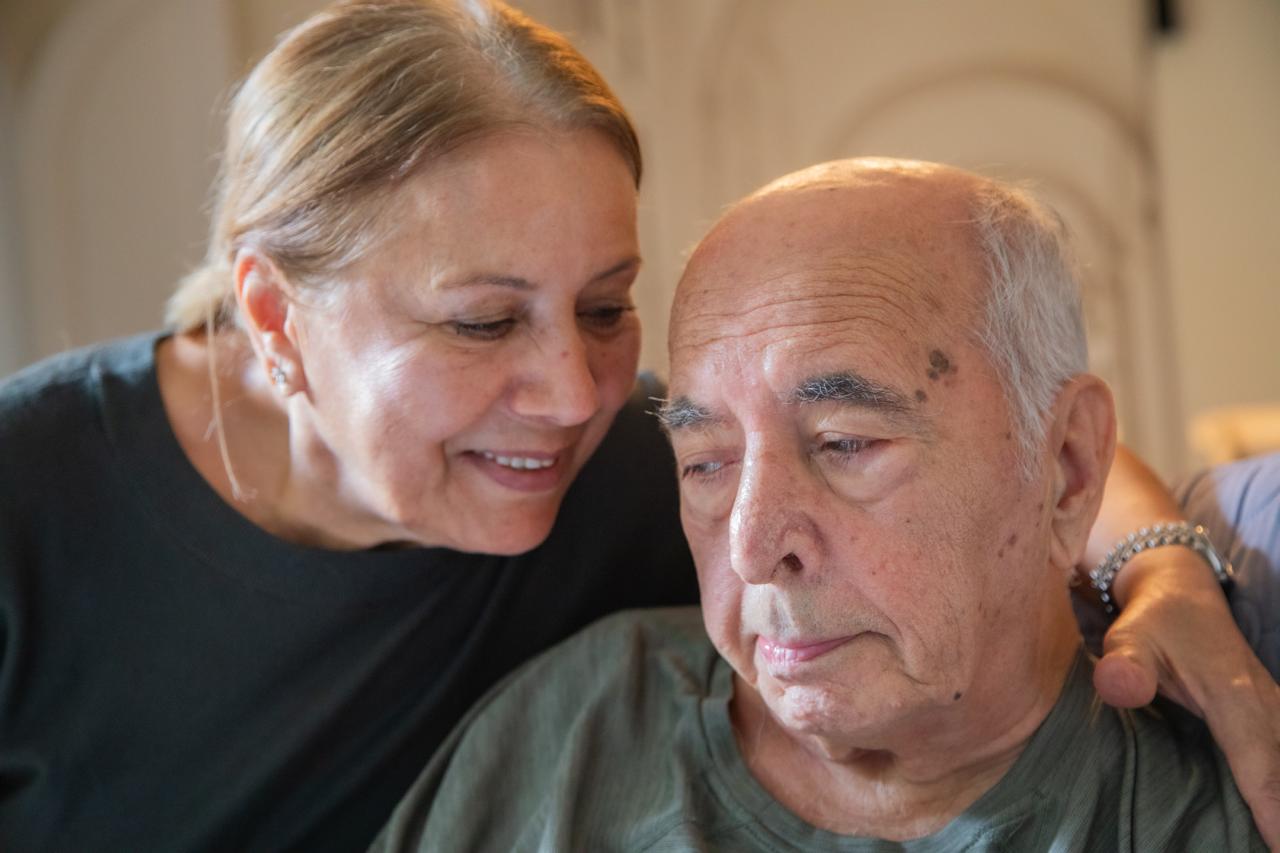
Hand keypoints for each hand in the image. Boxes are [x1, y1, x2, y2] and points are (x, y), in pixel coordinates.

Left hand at [1092, 547, 1279, 849]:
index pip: (1258, 764)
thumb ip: (1124, 665)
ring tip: (1278, 837)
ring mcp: (1275, 709)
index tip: (1279, 848)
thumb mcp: (1128, 638)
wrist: (1181, 590)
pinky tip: (1278, 812)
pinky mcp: (1273, 714)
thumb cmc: (1152, 621)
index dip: (1271, 809)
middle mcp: (1266, 706)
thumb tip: (1119, 686)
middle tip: (1277, 847)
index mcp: (1234, 696)